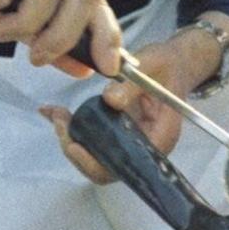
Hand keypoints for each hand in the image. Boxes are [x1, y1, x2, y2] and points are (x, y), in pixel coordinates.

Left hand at [43, 14, 228, 182]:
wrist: (172, 63)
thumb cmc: (167, 64)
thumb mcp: (152, 65)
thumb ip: (132, 84)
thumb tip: (109, 100)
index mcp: (161, 137)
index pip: (127, 164)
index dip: (97, 163)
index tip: (74, 146)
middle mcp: (145, 147)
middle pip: (107, 166)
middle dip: (78, 150)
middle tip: (58, 122)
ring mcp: (131, 142)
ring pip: (97, 156)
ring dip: (72, 140)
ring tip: (56, 115)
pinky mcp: (120, 134)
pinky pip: (95, 142)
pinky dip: (75, 131)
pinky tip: (57, 114)